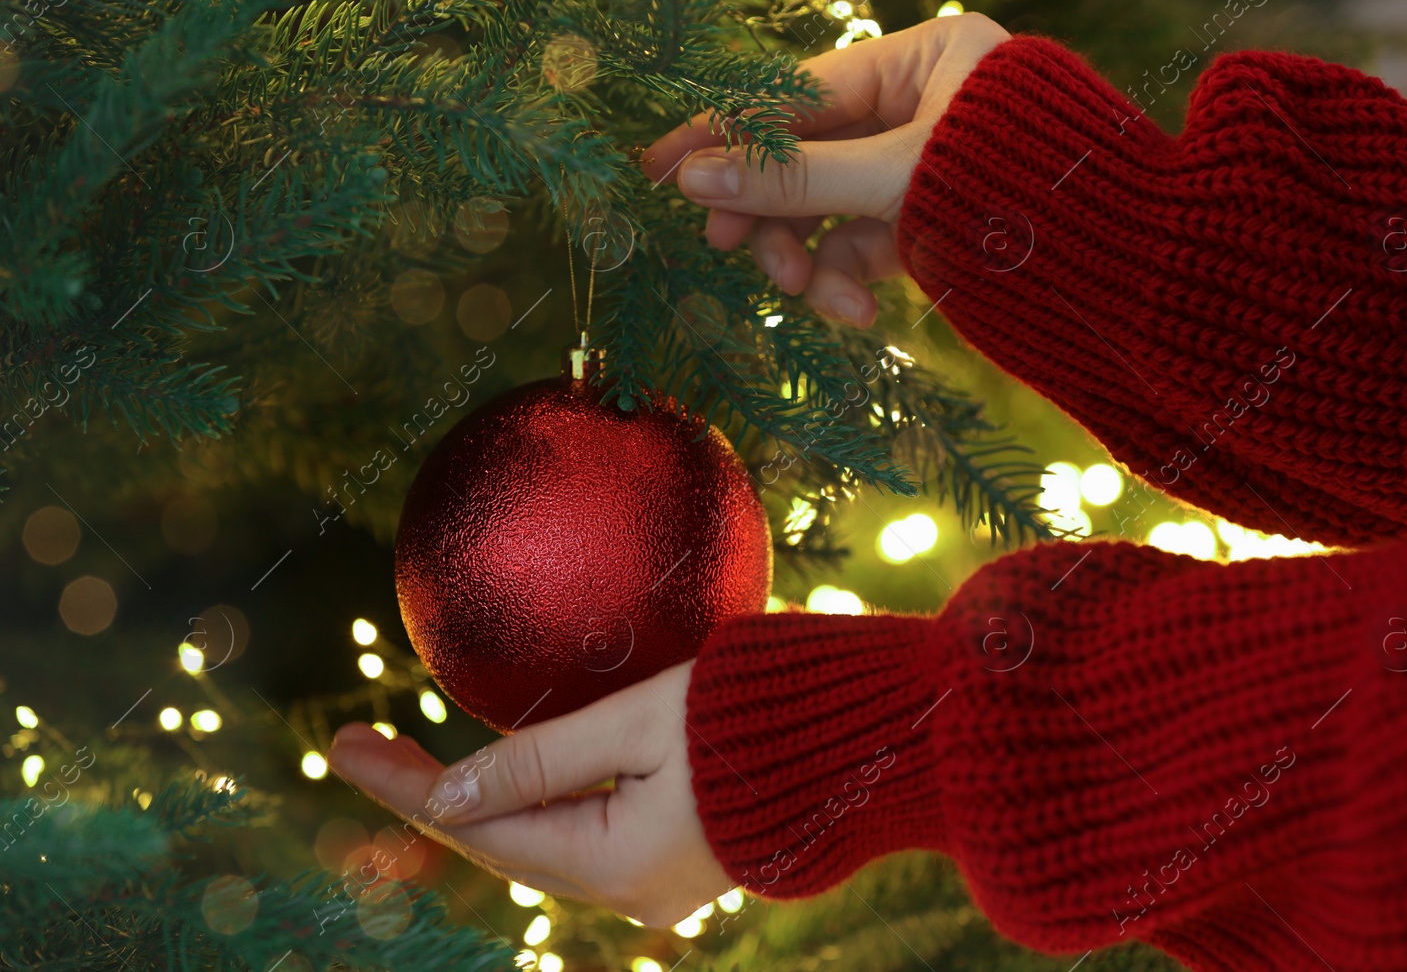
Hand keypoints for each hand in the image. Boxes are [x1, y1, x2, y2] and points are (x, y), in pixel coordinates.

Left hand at [328, 661, 731, 927]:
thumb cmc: (752, 714)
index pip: (478, 827)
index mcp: (615, 864)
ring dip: (484, 801)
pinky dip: (540, 806)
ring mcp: (659, 887)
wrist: (864, 740)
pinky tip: (506, 776)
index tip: (340, 745)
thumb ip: (538, 759)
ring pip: (545, 844)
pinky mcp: (681, 863)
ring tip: (414, 759)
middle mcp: (631, 895)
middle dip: (432, 793)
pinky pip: (586, 838)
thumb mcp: (633, 723)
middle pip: (505, 844)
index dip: (404, 785)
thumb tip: (445, 795)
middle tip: (360, 742)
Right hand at [643, 13, 1009, 327]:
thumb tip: (692, 178)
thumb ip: (795, 178)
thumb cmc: (1019, 198)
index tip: (661, 167)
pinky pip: (864, 247)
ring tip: (813, 295)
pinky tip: (858, 316)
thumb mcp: (896, 181)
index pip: (798, 92)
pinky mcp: (931, 225)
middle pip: (807, 153)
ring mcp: (924, 168)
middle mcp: (922, 105)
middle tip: (726, 249)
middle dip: (773, 209)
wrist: (1123, 279)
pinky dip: (850, 282)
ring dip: (811, 257)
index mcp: (925, 58)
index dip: (726, 132)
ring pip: (830, 209)